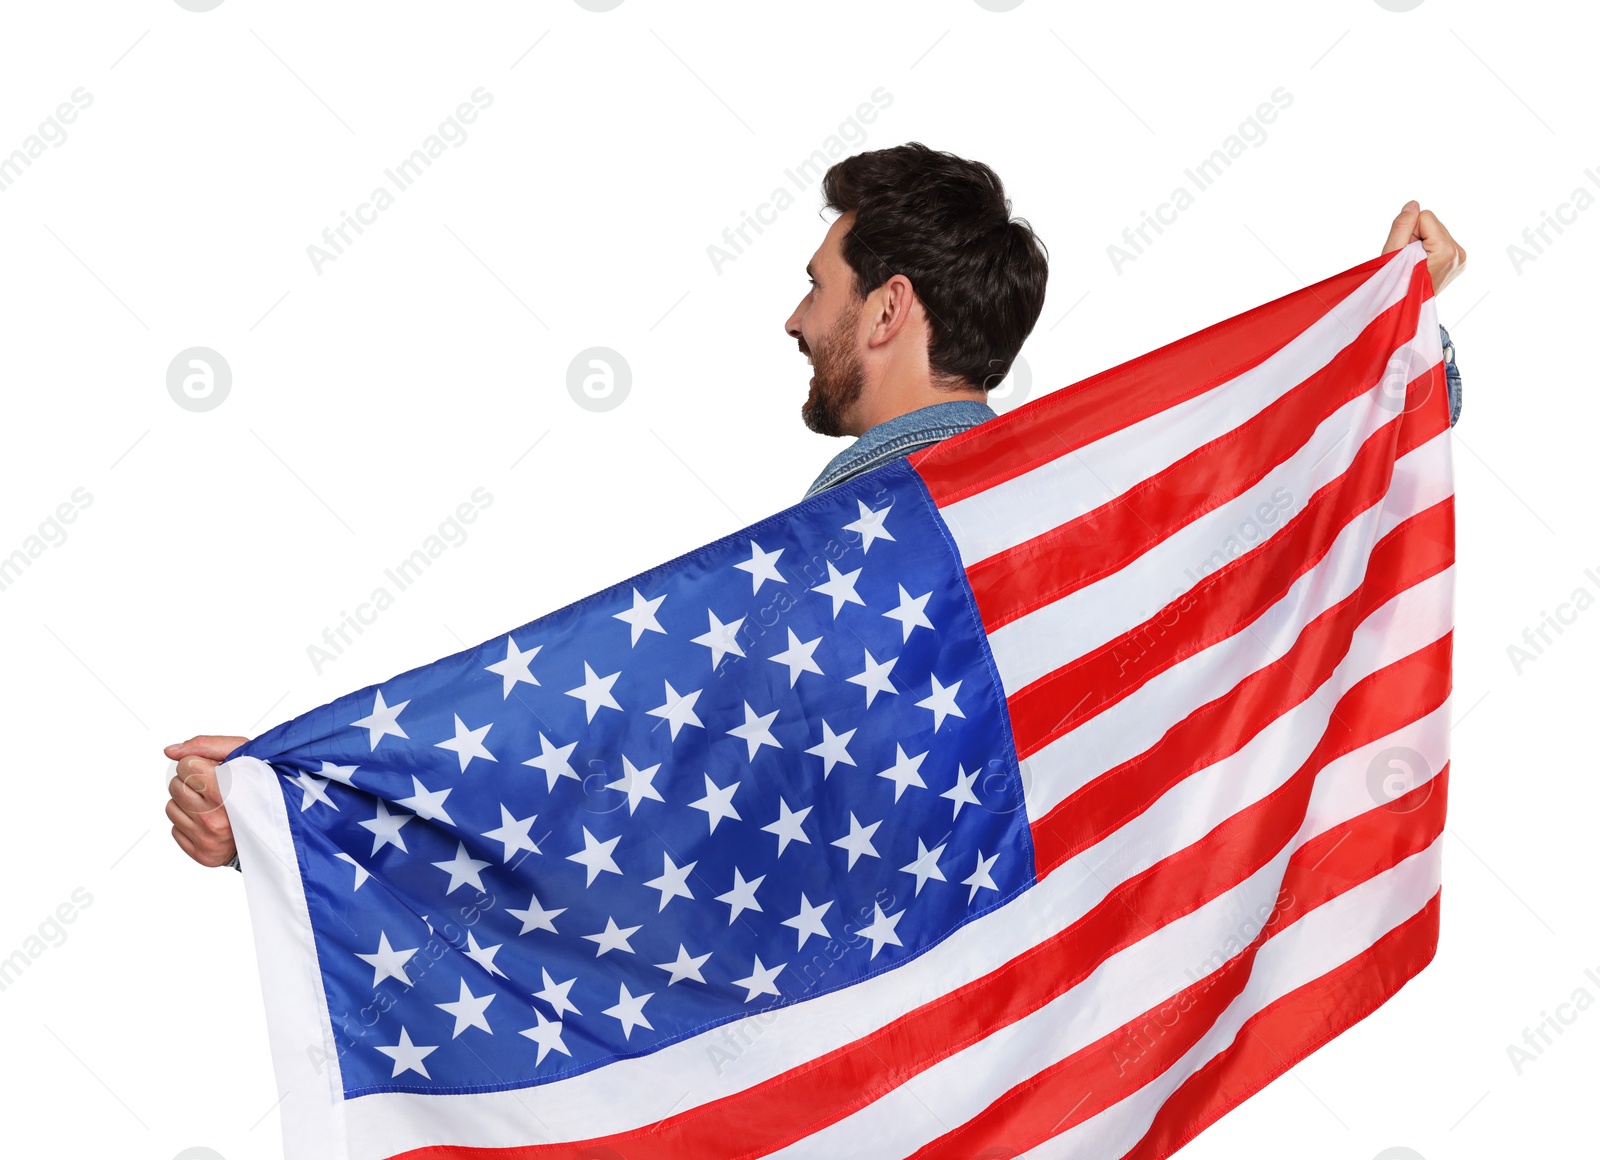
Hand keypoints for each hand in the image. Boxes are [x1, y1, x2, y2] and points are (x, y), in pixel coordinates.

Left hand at [165, 735, 247, 866]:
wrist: (273, 826)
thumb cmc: (258, 788)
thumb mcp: (244, 755)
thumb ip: (206, 745)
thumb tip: (171, 751)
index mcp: (228, 792)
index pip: (187, 766)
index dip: (197, 763)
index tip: (210, 769)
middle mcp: (216, 819)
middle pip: (175, 786)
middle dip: (189, 781)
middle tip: (209, 786)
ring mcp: (207, 839)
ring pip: (171, 807)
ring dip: (186, 803)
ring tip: (209, 803)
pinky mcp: (201, 853)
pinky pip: (175, 830)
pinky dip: (188, 823)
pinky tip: (207, 820)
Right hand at [1382, 199, 1466, 295]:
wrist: (1401, 307)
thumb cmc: (1395, 285)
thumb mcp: (1393, 252)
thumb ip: (1402, 225)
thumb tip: (1413, 204)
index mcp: (1448, 251)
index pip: (1425, 217)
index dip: (1409, 232)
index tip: (1405, 253)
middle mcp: (1459, 253)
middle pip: (1433, 224)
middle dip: (1416, 237)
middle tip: (1408, 260)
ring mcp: (1461, 258)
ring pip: (1436, 231)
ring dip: (1422, 243)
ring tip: (1415, 264)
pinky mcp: (1459, 260)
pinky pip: (1440, 240)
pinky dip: (1428, 249)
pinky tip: (1422, 264)